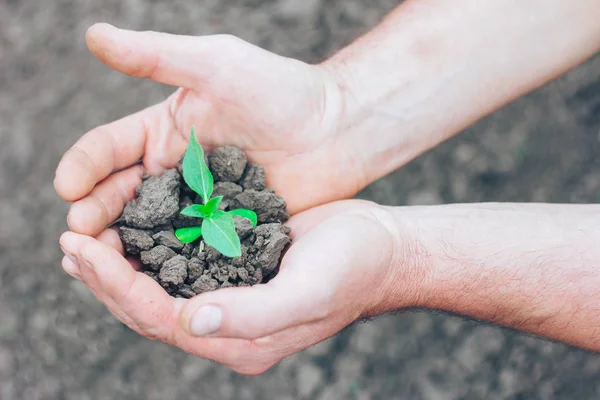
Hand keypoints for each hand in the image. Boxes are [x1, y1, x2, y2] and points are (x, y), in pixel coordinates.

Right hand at [54, 23, 366, 237]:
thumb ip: (158, 57)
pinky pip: (188, 250)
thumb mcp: (217, 66)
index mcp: (161, 131)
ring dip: (123, 247)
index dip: (83, 168)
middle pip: (119, 197)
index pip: (107, 151)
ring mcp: (198, 204)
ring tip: (105, 266)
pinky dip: (167, 264)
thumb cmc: (281, 91)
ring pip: (148, 229)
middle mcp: (173, 171)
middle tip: (79, 238)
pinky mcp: (224, 230)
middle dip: (95, 215)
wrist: (338, 128)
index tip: (67, 188)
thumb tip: (94, 35)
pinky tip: (153, 282)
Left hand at [58, 200, 417, 373]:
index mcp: (239, 339)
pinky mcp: (233, 266)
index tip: (82, 249)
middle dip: (105, 277)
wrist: (382, 248)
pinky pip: (179, 261)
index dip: (117, 287)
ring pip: (158, 286)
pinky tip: (130, 227)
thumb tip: (189, 320)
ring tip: (82, 238)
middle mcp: (227, 322)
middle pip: (149, 308)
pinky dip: (149, 246)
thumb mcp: (308, 293)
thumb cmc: (352, 269)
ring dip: (118, 264)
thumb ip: (252, 316)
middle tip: (69, 241)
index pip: (161, 319)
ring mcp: (228, 295)